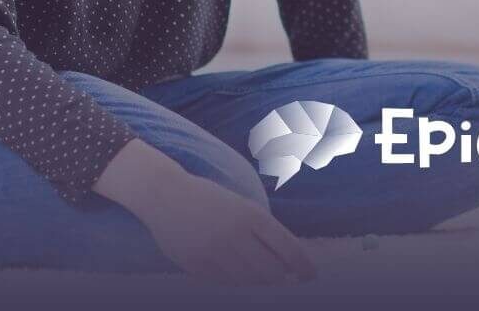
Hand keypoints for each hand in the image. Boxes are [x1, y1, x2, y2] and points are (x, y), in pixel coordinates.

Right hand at [141, 171, 317, 285]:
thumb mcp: (241, 206)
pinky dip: (238, 282)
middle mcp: (235, 233)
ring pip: (249, 280)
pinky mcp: (196, 265)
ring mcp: (215, 251)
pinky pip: (226, 283)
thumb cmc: (210, 200)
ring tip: (268, 279)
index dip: (303, 264)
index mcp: (251, 214)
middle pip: (271, 269)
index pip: (287, 246)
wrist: (166, 194)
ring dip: (262, 282)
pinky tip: (241, 277)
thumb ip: (261, 231)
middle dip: (284, 278)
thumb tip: (287, 263)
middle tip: (291, 280)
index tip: (312, 275)